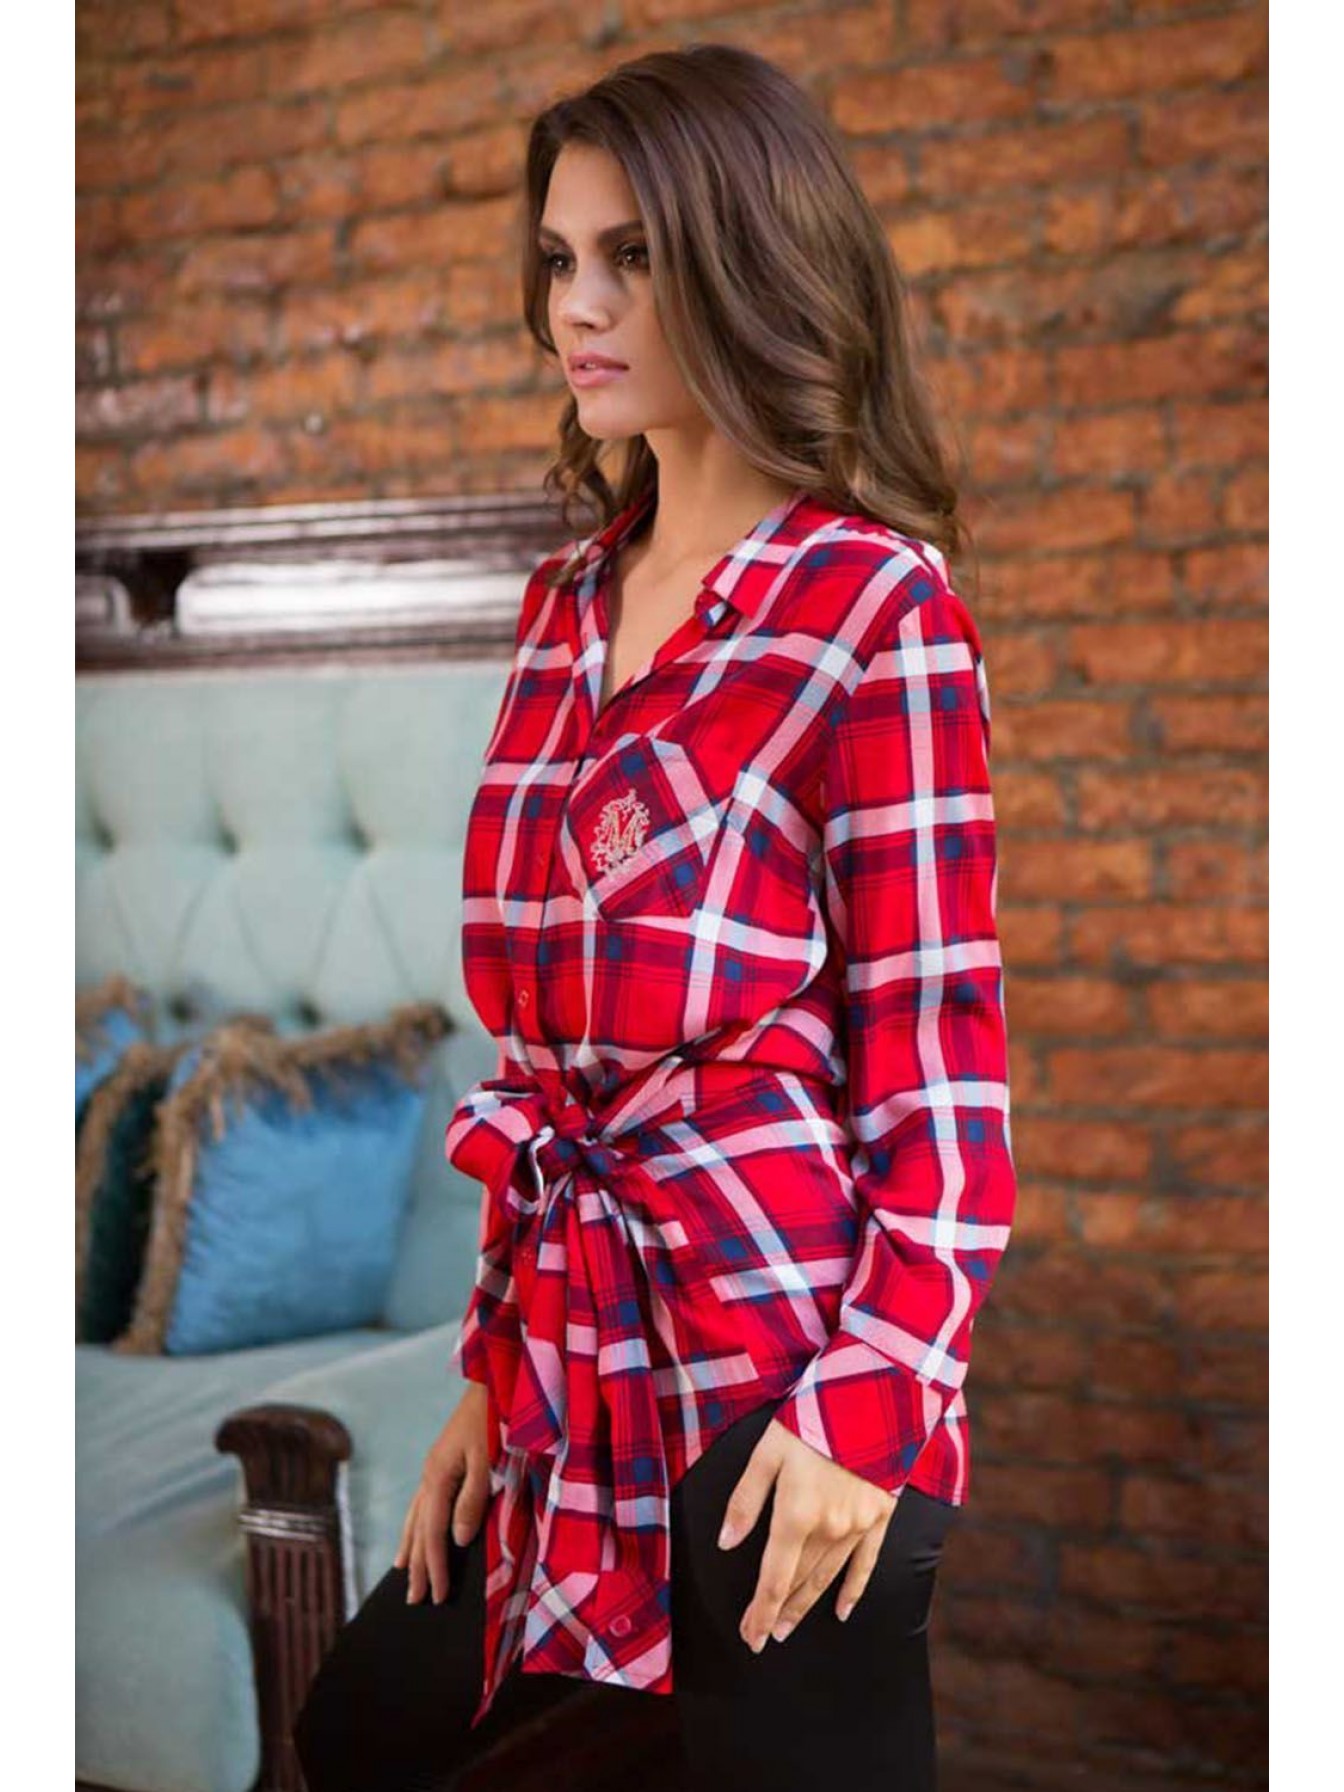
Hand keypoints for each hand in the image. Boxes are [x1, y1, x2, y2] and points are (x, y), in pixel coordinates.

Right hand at [393, 1382, 489, 1604]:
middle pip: (419, 1529)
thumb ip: (472, 1500)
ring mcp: (434, 1466)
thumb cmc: (497, 1418)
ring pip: (416, 1515)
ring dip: (411, 1546)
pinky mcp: (443, 1460)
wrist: (496, 1378)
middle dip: (417, 1565)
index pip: (434, 1533)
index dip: (435, 1567)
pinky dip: (417, 1522)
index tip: (436, 1597)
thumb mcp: (489, 1460)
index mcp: (439, 1476)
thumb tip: (456, 1540)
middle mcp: (431, 1473)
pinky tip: (417, 1528)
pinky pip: (423, 1501)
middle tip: (413, 1600)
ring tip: (402, 1571)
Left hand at [718, 1418, 896, 1650]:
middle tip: (762, 1638)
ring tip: (788, 1628)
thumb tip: (726, 1542)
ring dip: (805, 1606)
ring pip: (827, 1578)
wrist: (873, 1396)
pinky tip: (841, 1611)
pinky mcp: (879, 1516)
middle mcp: (828, 1529)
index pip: (773, 1579)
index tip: (749, 1636)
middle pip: (798, 1583)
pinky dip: (853, 1590)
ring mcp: (857, 1526)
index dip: (759, 1612)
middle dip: (776, 1612)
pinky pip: (865, 1564)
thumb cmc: (812, 1418)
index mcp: (796, 1514)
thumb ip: (746, 1499)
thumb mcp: (767, 1450)